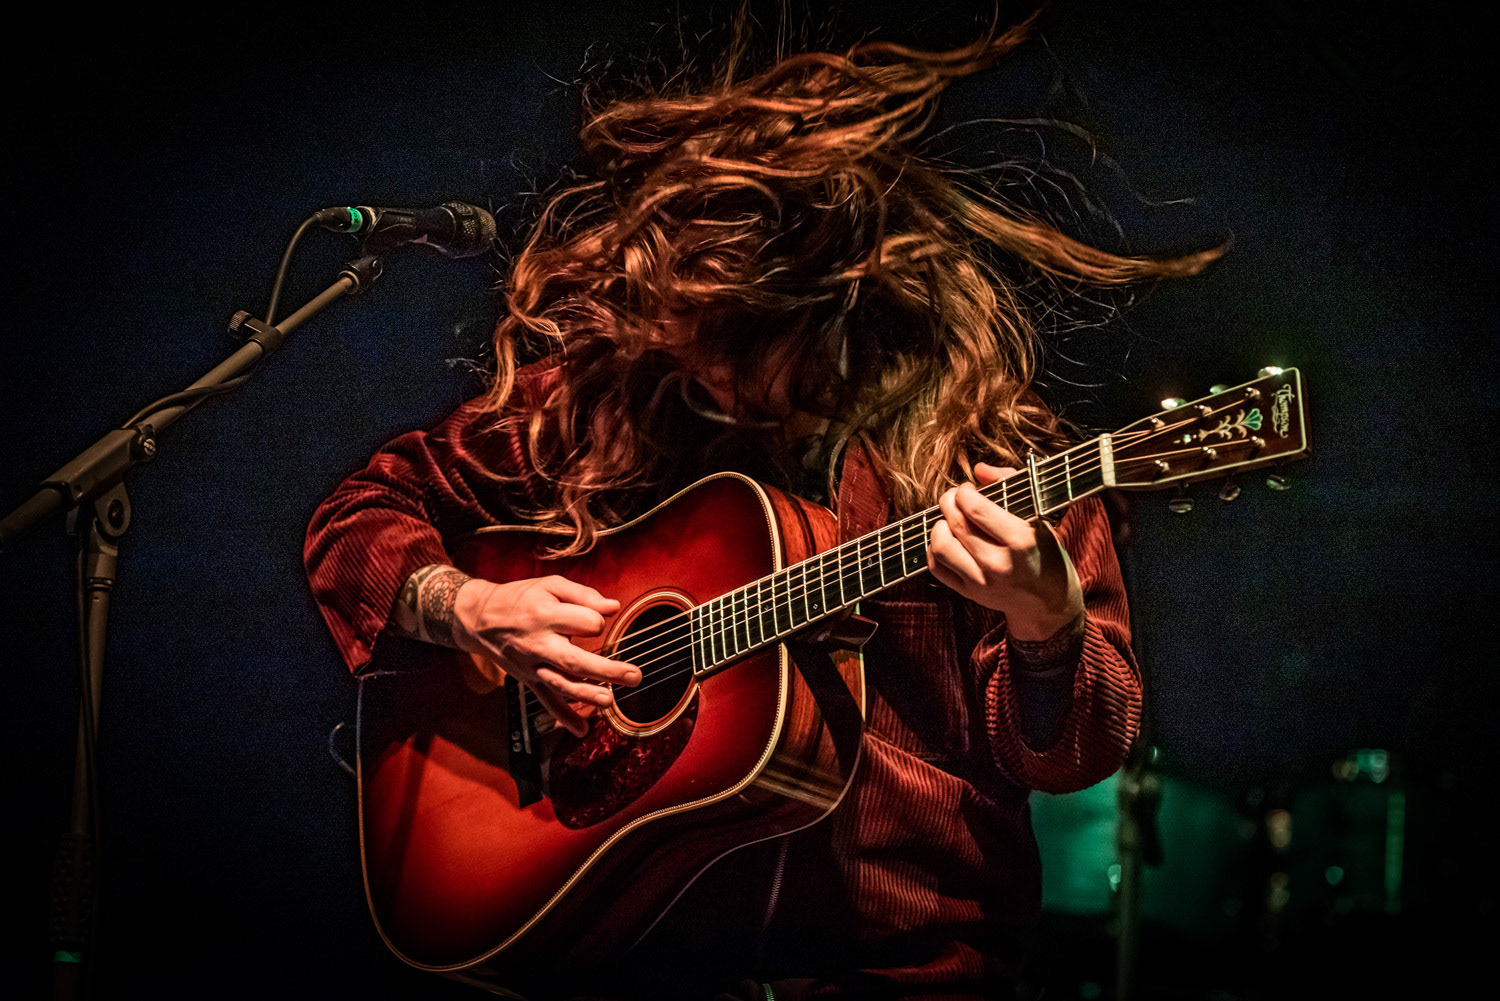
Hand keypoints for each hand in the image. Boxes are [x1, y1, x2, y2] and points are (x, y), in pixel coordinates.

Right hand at [452, 575, 640, 736]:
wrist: (480, 618)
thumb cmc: (521, 598)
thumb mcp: (550, 585)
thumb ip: (584, 595)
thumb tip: (613, 606)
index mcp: (546, 615)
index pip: (586, 622)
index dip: (597, 621)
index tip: (595, 619)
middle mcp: (538, 643)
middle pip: (575, 660)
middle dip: (606, 670)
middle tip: (634, 676)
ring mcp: (533, 665)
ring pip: (561, 684)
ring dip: (586, 695)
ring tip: (609, 701)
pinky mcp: (529, 679)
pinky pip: (546, 701)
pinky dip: (563, 717)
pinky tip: (581, 730)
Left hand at [927, 462, 1084, 640]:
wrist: (1047, 603)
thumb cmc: (1044, 553)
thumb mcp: (1038, 517)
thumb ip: (1010, 484)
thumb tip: (979, 469)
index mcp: (1021, 541)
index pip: (976, 509)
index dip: (964, 492)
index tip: (969, 489)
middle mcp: (999, 564)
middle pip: (956, 523)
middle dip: (949, 502)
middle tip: (955, 498)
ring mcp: (982, 582)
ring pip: (940, 546)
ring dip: (939, 526)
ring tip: (950, 520)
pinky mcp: (969, 594)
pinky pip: (936, 567)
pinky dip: (934, 549)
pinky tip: (947, 540)